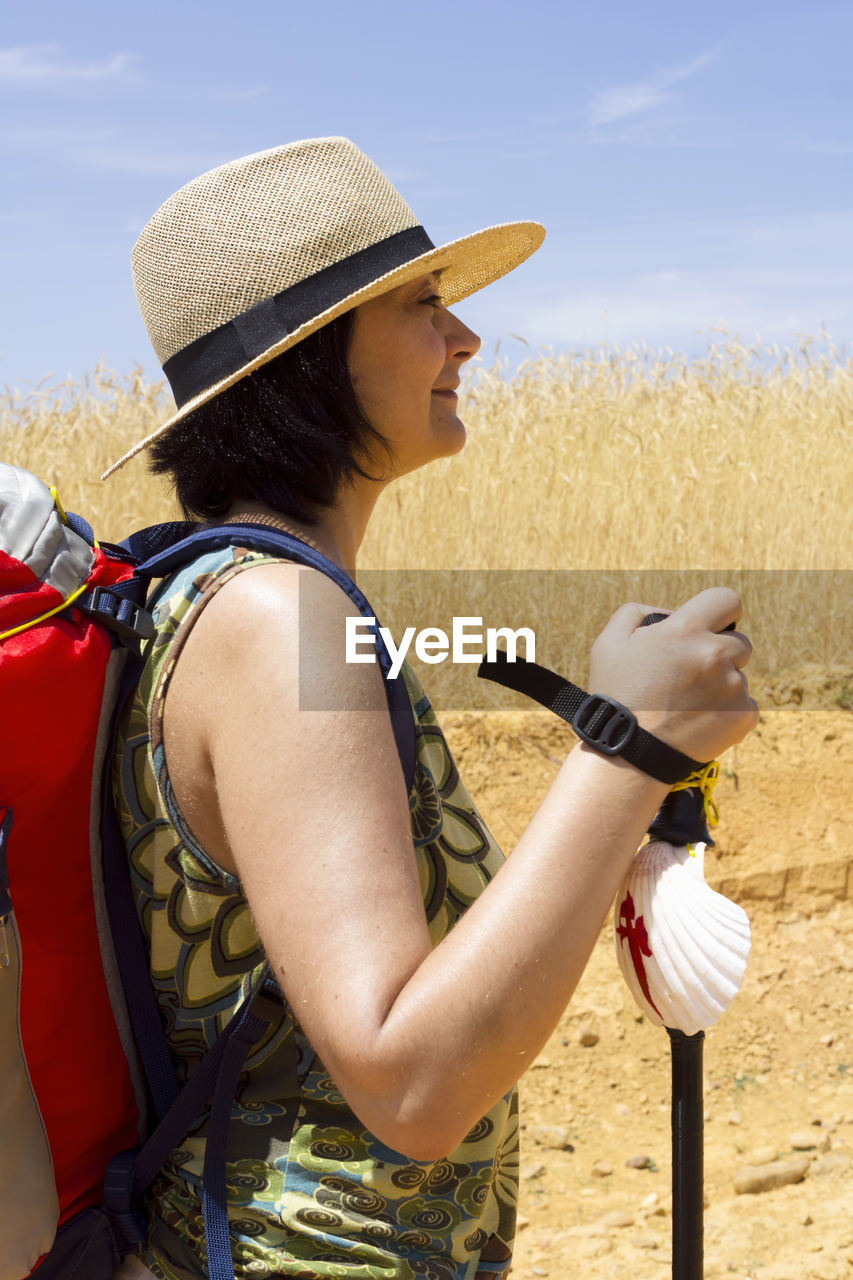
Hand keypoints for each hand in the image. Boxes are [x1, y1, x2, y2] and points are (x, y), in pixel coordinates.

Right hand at [588, 587, 758, 762]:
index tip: (715, 624)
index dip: (722, 611)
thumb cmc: (616, 696)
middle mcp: (715, 654)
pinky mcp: (744, 716)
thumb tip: (670, 612)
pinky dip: (727, 712)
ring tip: (687, 705)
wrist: (629, 754)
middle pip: (740, 642)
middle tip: (691, 675)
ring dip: (721, 685)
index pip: (727, 599)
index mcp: (685, 630)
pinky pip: (745, 705)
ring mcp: (733, 686)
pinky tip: (698, 722)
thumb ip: (637, 612)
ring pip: (739, 676)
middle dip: (720, 653)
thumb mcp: (609, 643)